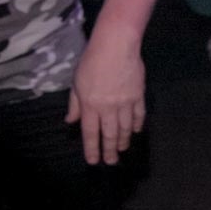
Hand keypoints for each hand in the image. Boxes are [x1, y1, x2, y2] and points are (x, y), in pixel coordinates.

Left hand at [67, 29, 146, 164]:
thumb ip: (75, 104)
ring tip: (122, 149)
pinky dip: (137, 125)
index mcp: (90, 105)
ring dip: (124, 140)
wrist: (116, 47)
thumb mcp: (77, 82)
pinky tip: (135, 131)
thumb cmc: (92, 62)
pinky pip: (139, 115)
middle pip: (109, 134)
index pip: (90, 132)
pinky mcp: (138, 96)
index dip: (92, 148)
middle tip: (111, 162)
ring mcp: (125, 103)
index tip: (94, 160)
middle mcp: (108, 108)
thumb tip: (71, 121)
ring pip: (125, 128)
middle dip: (110, 150)